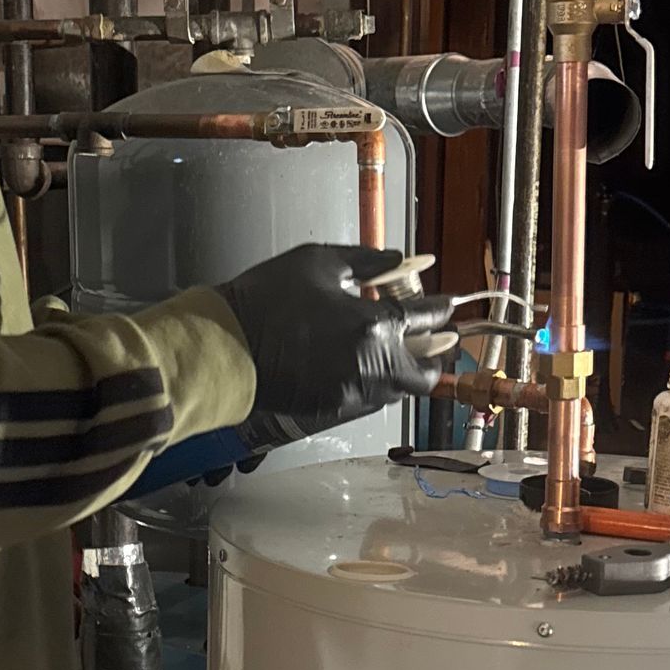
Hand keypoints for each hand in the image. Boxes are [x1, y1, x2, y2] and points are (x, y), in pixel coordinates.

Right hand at [218, 245, 451, 450]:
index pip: (427, 318)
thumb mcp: (318, 262)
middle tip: (428, 340)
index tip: (446, 305)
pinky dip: (371, 383)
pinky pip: (368, 400)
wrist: (224, 346)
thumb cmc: (265, 299)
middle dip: (432, 356)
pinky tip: (357, 364)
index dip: (440, 309)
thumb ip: (367, 260)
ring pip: (397, 390)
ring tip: (390, 350)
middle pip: (424, 373)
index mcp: (373, 326)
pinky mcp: (332, 409)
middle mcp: (371, 367)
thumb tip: (399, 260)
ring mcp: (352, 393)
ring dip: (401, 370)